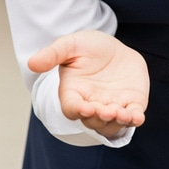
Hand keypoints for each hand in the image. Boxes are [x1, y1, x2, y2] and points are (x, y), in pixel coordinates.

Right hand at [28, 30, 149, 137]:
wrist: (113, 47)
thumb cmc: (88, 48)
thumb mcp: (70, 45)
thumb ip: (53, 54)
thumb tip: (31, 63)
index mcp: (74, 93)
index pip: (72, 108)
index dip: (78, 110)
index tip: (85, 107)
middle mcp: (92, 104)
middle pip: (93, 120)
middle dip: (100, 117)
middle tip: (107, 110)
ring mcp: (112, 106)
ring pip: (112, 124)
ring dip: (117, 121)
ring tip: (123, 113)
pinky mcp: (131, 103)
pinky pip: (133, 116)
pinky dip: (135, 119)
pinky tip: (137, 116)